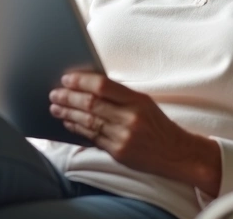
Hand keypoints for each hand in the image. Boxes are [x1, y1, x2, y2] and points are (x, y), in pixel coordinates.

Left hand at [49, 72, 221, 194]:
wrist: (178, 154)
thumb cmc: (158, 125)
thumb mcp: (144, 103)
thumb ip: (120, 96)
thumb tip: (88, 86)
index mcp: (137, 100)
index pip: (103, 86)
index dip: (81, 81)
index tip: (66, 78)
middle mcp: (130, 118)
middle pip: (91, 104)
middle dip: (69, 98)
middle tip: (54, 94)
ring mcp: (124, 137)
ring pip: (88, 122)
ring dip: (68, 114)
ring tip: (55, 108)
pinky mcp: (119, 153)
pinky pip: (93, 138)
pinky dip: (77, 130)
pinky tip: (68, 123)